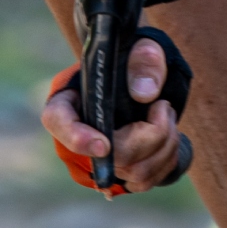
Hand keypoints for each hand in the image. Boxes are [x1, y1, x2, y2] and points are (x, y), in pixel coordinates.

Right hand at [40, 37, 184, 191]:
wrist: (139, 76)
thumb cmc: (133, 58)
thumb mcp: (140, 47)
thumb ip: (144, 60)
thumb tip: (145, 93)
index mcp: (68, 100)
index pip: (58, 121)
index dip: (77, 138)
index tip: (103, 145)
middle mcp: (77, 135)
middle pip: (110, 155)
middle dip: (149, 135)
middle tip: (162, 106)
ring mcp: (99, 159)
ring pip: (133, 173)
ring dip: (164, 145)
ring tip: (166, 114)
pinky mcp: (120, 173)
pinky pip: (146, 181)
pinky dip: (167, 160)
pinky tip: (169, 135)